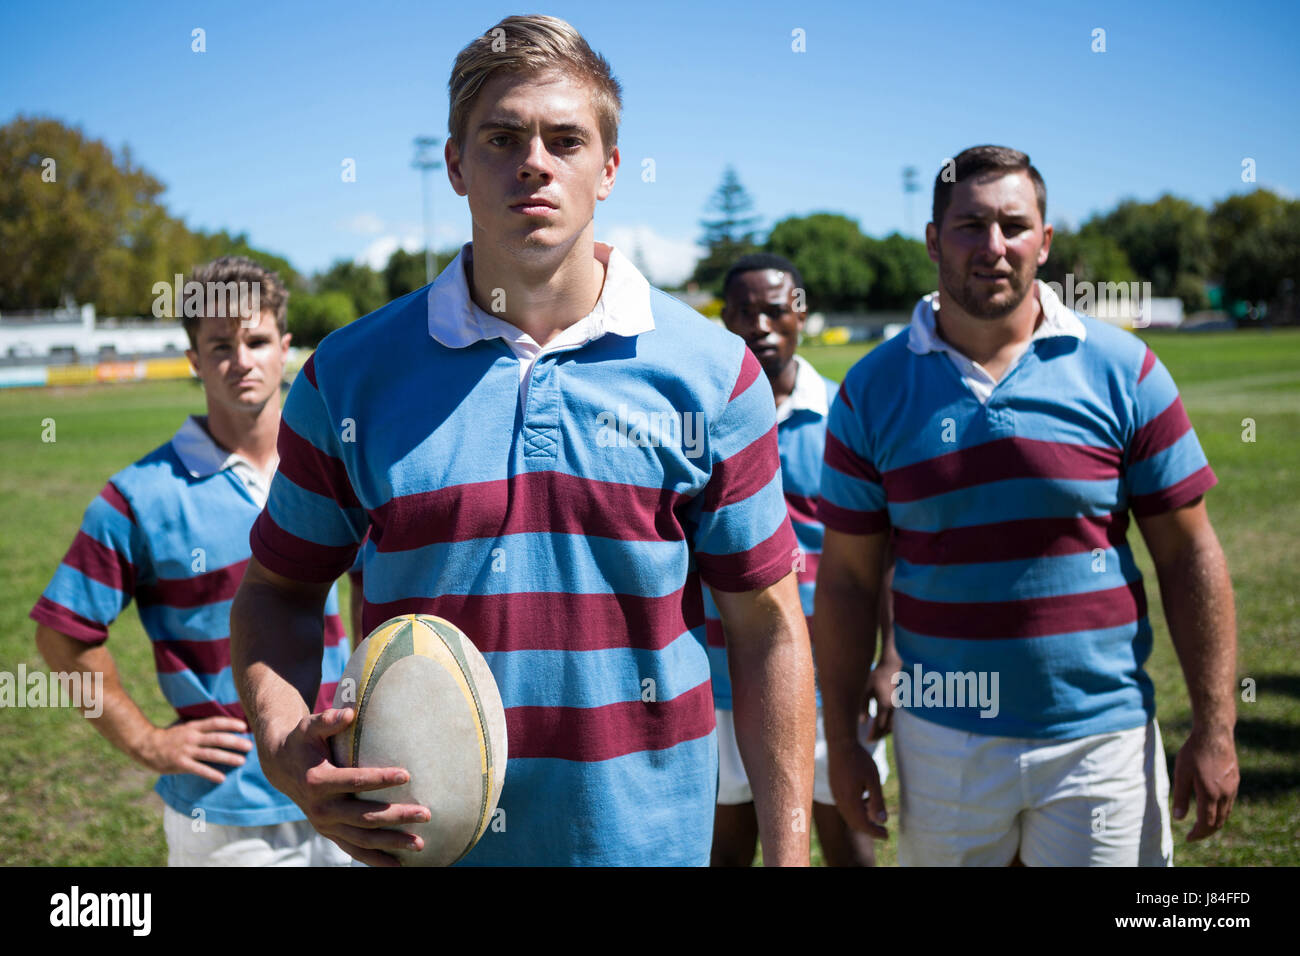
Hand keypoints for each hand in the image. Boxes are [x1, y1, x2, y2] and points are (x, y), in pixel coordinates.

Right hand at [140, 716, 253, 783]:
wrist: (146, 745)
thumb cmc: (169, 738)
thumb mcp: (185, 728)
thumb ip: (201, 729)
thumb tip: (221, 729)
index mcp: (193, 727)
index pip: (215, 722)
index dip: (230, 724)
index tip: (244, 727)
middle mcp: (192, 737)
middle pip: (217, 739)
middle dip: (235, 742)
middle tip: (249, 746)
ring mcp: (186, 751)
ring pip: (211, 754)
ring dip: (228, 757)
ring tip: (241, 761)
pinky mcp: (180, 764)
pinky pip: (199, 770)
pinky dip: (211, 774)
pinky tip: (222, 778)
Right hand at [263, 708, 430, 866]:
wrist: (281, 767)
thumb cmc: (303, 741)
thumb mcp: (310, 727)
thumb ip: (328, 720)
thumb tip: (349, 712)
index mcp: (318, 781)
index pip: (355, 780)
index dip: (380, 779)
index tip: (407, 775)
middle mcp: (321, 808)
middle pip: (365, 816)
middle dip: (397, 817)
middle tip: (427, 814)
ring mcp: (325, 825)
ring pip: (362, 839)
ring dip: (392, 843)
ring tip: (421, 843)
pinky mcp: (329, 833)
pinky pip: (354, 850)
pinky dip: (375, 859)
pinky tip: (398, 865)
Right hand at [826, 738, 888, 839]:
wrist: (840, 744)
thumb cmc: (859, 760)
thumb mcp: (873, 780)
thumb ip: (877, 801)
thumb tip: (882, 820)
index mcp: (850, 800)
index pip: (863, 824)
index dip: (875, 833)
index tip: (887, 836)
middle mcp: (840, 800)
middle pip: (854, 823)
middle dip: (869, 829)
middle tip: (883, 830)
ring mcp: (836, 795)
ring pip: (849, 816)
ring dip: (862, 819)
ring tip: (875, 814)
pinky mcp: (835, 790)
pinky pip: (845, 807)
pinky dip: (856, 811)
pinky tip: (865, 801)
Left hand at [865, 655, 901, 741]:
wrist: (892, 667)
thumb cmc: (876, 677)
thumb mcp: (866, 689)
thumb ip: (863, 706)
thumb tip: (862, 722)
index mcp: (884, 703)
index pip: (879, 724)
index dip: (873, 734)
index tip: (866, 741)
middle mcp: (893, 707)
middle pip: (887, 728)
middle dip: (879, 736)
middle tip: (870, 742)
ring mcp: (898, 706)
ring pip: (894, 725)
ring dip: (885, 732)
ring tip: (876, 737)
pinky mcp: (900, 705)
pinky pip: (896, 720)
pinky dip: (890, 726)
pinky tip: (883, 728)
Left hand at [1171, 726, 1238, 840]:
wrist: (1214, 733)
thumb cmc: (1194, 752)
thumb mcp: (1181, 773)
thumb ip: (1180, 796)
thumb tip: (1178, 818)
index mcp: (1210, 794)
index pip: (1206, 822)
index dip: (1198, 833)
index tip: (1189, 838)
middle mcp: (1225, 794)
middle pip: (1218, 822)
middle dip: (1206, 832)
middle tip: (1195, 835)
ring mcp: (1233, 787)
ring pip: (1226, 813)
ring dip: (1215, 823)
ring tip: (1203, 825)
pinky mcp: (1235, 780)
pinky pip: (1230, 802)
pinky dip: (1221, 811)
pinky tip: (1212, 808)